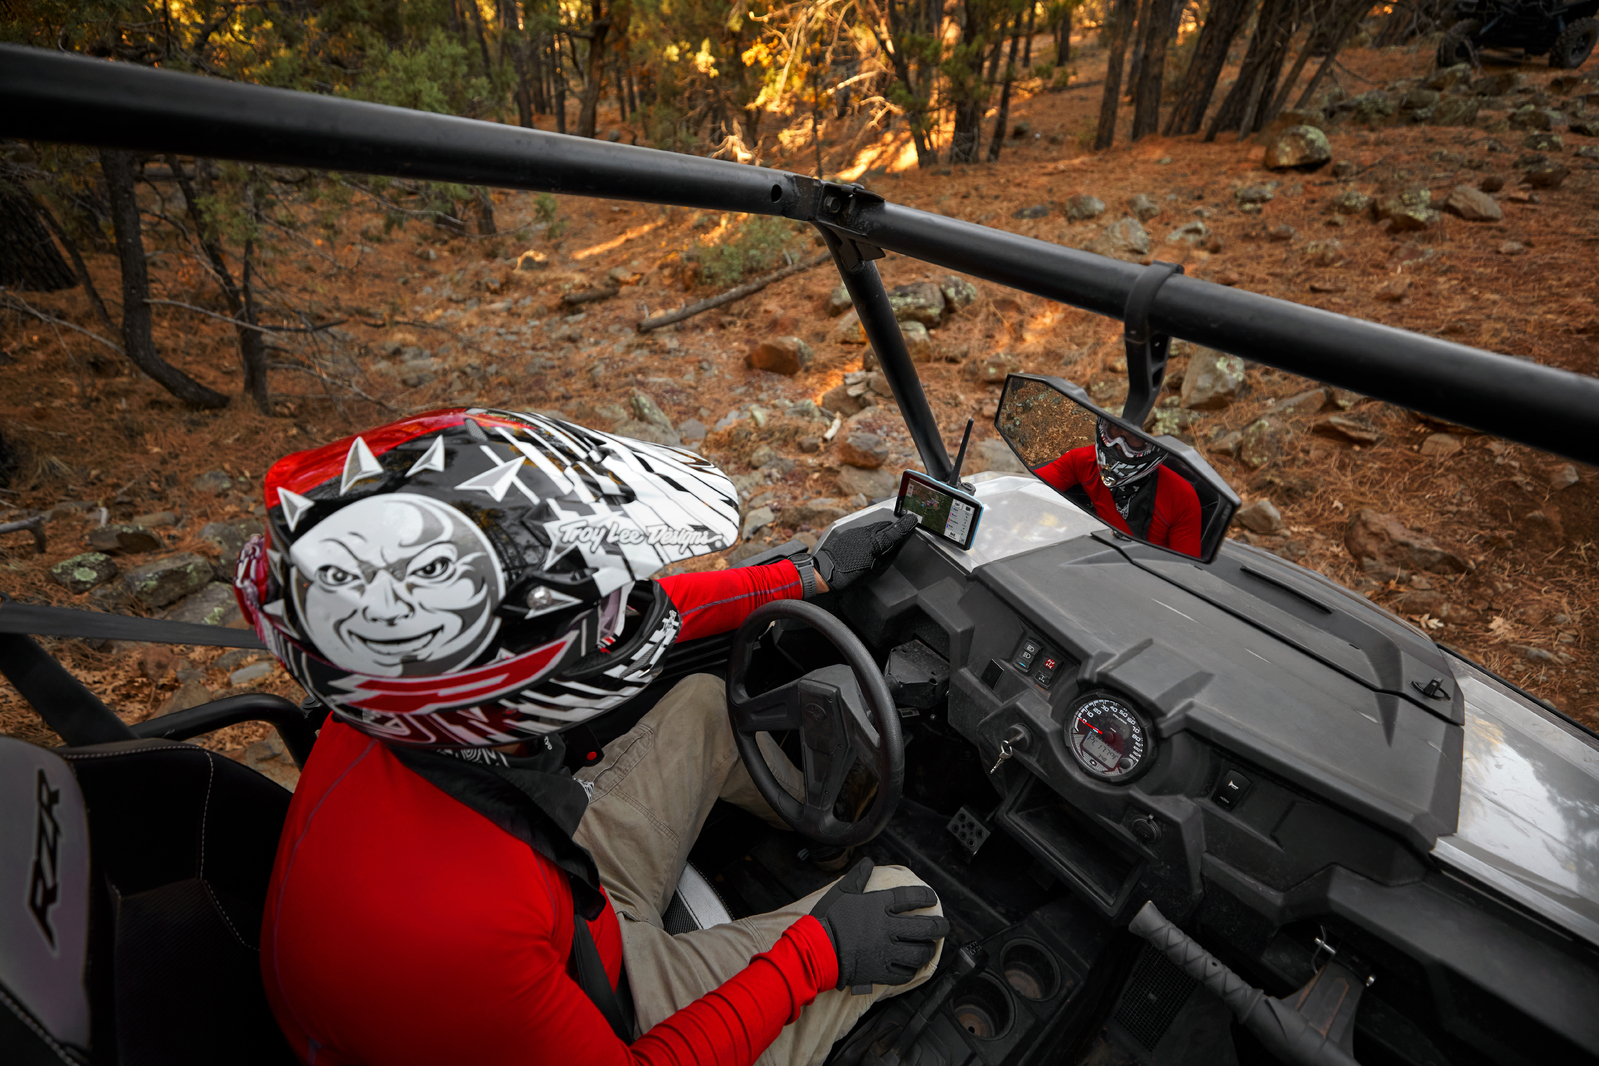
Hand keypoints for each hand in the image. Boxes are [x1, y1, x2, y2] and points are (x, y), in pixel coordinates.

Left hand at [810, 514, 918, 592]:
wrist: (824, 572)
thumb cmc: (849, 576)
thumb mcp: (875, 570)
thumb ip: (888, 557)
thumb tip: (897, 547)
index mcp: (874, 544)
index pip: (895, 532)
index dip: (905, 526)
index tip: (913, 520)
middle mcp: (866, 534)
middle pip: (885, 526)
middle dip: (893, 530)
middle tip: (898, 537)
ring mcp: (856, 531)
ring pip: (875, 527)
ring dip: (881, 532)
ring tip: (880, 545)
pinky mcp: (849, 532)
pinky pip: (865, 530)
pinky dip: (870, 535)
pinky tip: (868, 545)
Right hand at [811, 858, 947, 989]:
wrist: (817, 950)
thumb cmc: (828, 919)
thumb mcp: (842, 892)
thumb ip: (858, 877)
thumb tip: (867, 862)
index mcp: (880, 906)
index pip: (912, 898)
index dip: (926, 897)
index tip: (931, 898)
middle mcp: (888, 928)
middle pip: (926, 928)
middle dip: (940, 927)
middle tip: (943, 927)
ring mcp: (886, 951)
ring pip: (919, 953)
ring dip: (928, 950)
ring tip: (929, 948)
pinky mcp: (881, 971)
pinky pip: (904, 974)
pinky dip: (911, 970)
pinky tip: (911, 966)